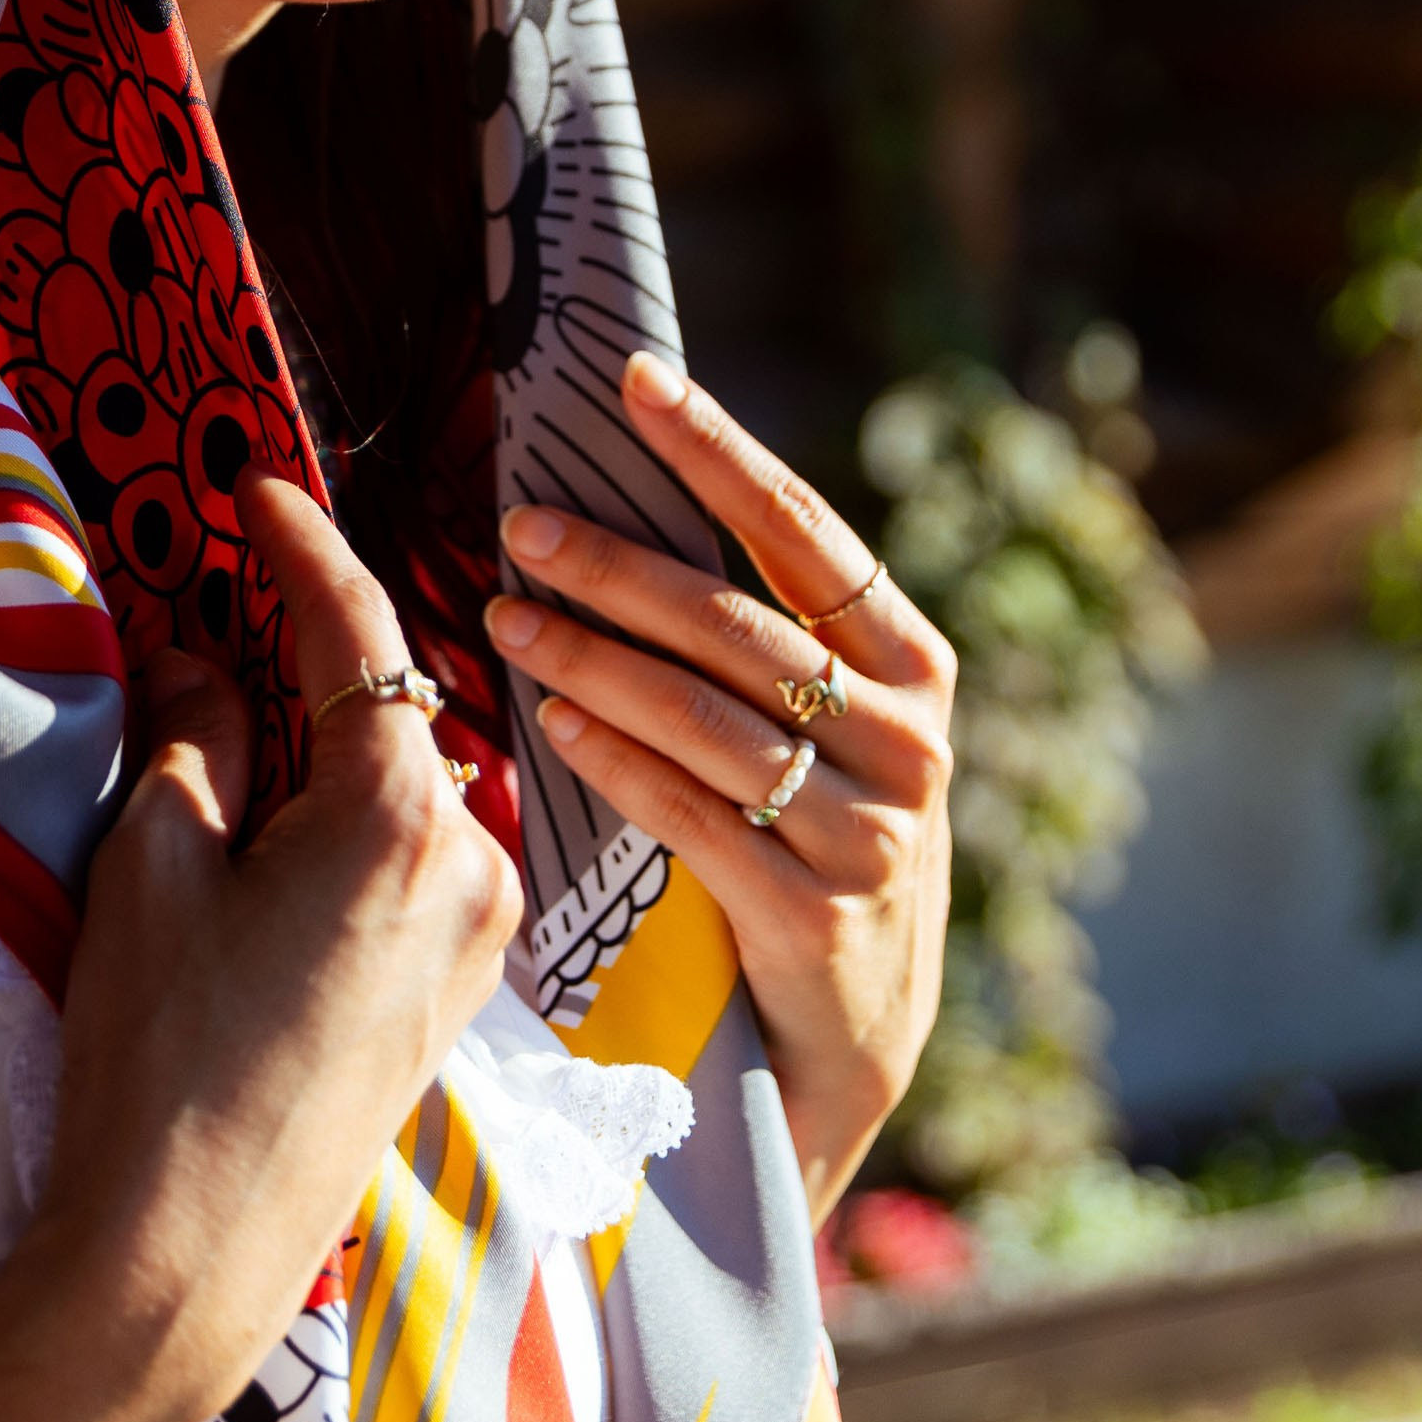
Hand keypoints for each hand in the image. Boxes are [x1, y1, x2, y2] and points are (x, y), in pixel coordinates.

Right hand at [32, 471, 520, 1421]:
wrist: (192, 1260)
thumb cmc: (159, 1055)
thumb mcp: (151, 866)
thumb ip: (193, 736)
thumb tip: (201, 653)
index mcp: (404, 813)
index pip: (355, 634)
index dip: (302, 547)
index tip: (259, 486)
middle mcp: (475, 862)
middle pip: (393, 713)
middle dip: (314, 658)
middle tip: (231, 600)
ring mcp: (482, 937)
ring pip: (409, 792)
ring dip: (336, 753)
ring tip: (240, 736)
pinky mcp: (464, 996)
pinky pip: (419, 865)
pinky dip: (360, 828)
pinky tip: (285, 838)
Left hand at [484, 350, 951, 1226]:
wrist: (847, 1041)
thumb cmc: (814, 847)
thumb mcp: (828, 735)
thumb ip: (765, 638)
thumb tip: (630, 498)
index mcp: (917, 667)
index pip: (808, 532)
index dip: (719, 450)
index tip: (637, 380)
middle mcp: (909, 740)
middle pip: (739, 623)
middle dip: (619, 565)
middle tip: (519, 525)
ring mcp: (872, 832)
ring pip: (707, 716)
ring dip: (593, 659)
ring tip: (504, 616)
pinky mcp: (814, 912)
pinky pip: (694, 815)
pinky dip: (617, 762)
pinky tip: (550, 725)